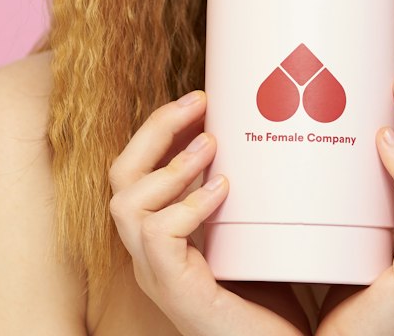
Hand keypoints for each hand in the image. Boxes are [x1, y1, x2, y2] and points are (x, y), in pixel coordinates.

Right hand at [108, 90, 308, 335]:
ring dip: (171, 164)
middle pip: (119, 176)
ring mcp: (158, 275)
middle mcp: (150, 254)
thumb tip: (272, 128)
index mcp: (162, 233)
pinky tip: (223, 190)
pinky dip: (189, 206)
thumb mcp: (253, 227)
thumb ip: (247, 188)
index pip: (136, 169)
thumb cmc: (274, 293)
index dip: (161, 128)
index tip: (200, 98)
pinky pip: (158, 237)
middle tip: (199, 101)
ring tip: (211, 144)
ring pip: (125, 204)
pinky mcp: (177, 295)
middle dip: (155, 128)